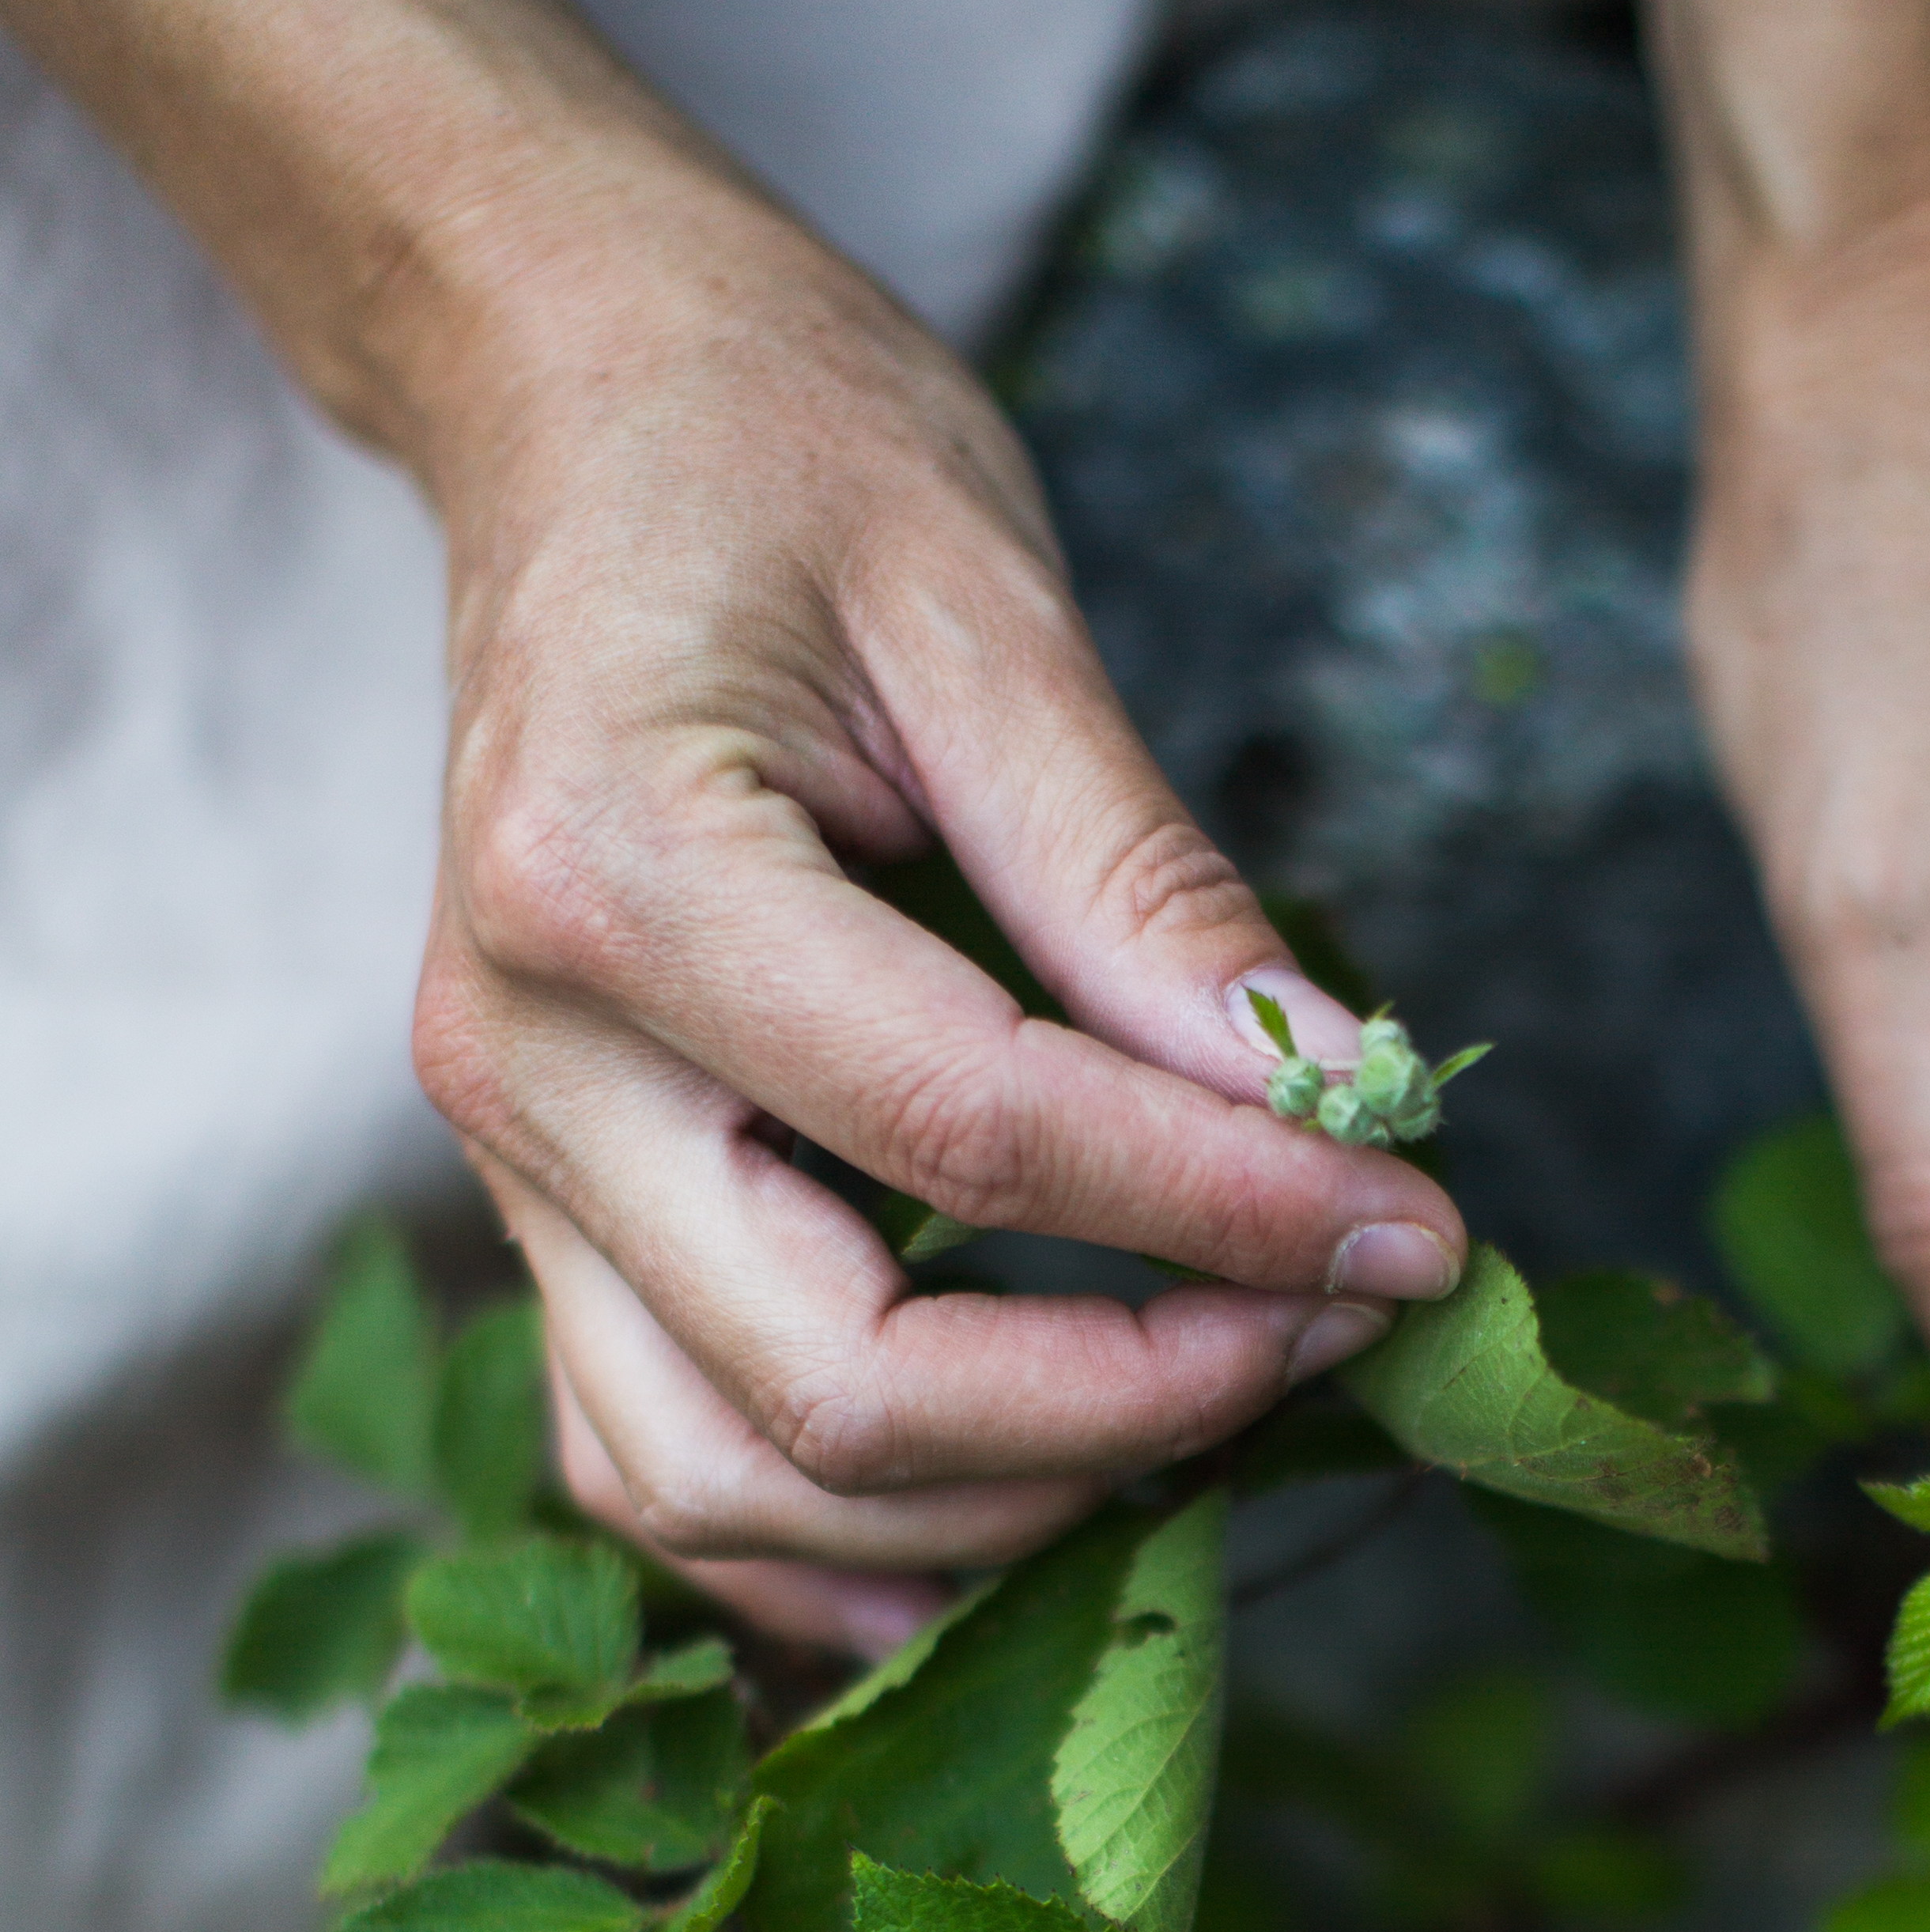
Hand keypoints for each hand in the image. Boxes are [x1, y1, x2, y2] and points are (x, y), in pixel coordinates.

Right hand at [412, 176, 1465, 1653]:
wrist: (565, 393)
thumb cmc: (773, 446)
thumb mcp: (989, 609)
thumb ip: (1148, 888)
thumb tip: (1341, 1103)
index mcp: (617, 878)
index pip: (977, 1137)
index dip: (1225, 1214)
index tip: (1420, 1229)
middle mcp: (522, 1057)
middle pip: (837, 1383)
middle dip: (1126, 1408)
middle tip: (1336, 1326)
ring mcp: (508, 1153)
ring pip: (727, 1482)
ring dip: (991, 1509)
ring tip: (1207, 1405)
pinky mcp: (539, 1199)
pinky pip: (657, 1459)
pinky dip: (832, 1538)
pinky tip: (1013, 1500)